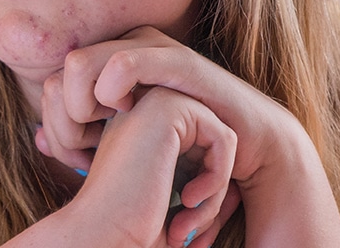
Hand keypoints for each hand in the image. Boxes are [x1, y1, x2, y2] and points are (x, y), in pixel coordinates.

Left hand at [40, 26, 339, 245]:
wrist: (249, 152)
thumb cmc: (185, 153)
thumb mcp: (126, 150)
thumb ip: (82, 143)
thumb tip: (39, 137)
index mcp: (108, 66)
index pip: (52, 84)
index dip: (54, 122)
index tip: (73, 153)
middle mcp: (124, 48)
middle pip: (60, 72)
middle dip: (64, 117)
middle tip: (83, 147)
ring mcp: (150, 48)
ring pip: (79, 63)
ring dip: (80, 107)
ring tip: (100, 133)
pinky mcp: (174, 59)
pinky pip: (121, 64)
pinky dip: (108, 94)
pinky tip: (122, 117)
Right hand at [81, 85, 239, 246]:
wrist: (101, 236)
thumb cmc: (131, 231)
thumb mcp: (173, 211)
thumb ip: (202, 194)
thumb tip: (239, 190)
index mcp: (137, 134)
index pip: (196, 154)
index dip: (200, 195)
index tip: (182, 231)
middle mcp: (141, 113)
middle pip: (210, 146)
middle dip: (211, 193)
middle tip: (188, 230)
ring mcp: (150, 104)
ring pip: (220, 141)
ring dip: (215, 191)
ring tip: (188, 222)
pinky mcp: (166, 107)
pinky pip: (225, 137)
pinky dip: (218, 178)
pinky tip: (189, 200)